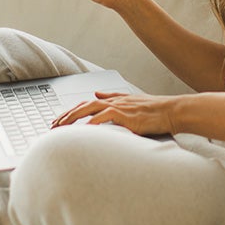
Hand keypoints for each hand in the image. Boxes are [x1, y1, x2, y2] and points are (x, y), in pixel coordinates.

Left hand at [50, 91, 178, 135]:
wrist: (171, 111)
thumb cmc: (155, 110)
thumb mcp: (131, 102)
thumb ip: (113, 98)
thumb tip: (97, 95)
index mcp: (114, 100)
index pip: (87, 104)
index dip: (71, 111)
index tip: (59, 120)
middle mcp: (114, 101)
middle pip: (83, 105)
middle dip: (66, 115)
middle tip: (53, 126)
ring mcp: (119, 107)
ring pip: (89, 109)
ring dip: (73, 118)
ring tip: (61, 127)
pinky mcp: (126, 114)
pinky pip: (104, 117)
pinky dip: (91, 122)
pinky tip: (82, 129)